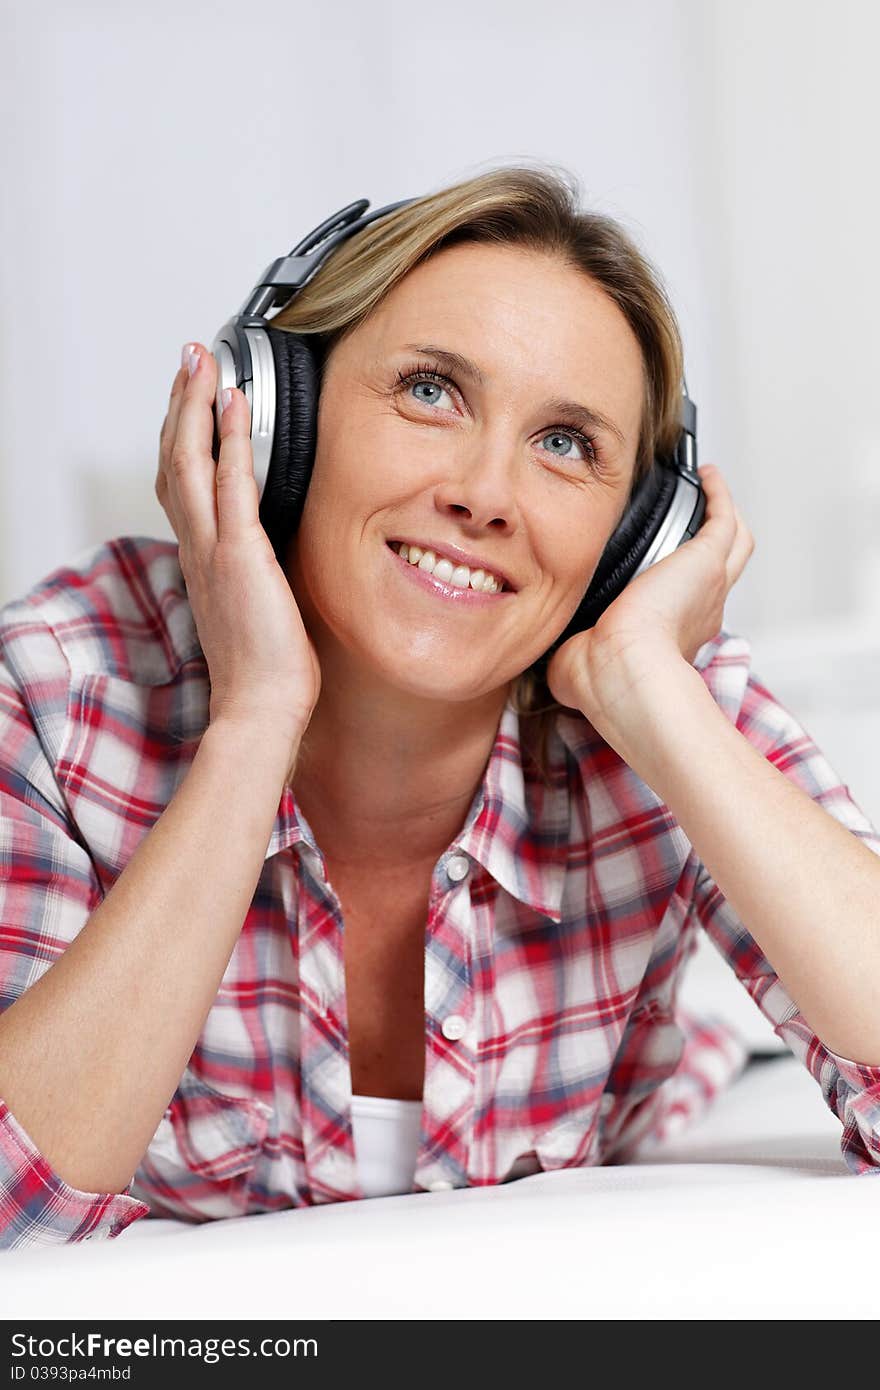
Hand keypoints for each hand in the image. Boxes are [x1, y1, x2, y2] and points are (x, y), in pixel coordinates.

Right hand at [156, 343, 320, 767]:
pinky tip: (235, 403)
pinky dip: (230, 438)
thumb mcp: (258, 610)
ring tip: (201, 362)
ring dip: (194, 405)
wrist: (263, 710)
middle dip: (179, 405)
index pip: (182, 487)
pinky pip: (231, 483)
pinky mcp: (240, 555)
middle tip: (189, 361)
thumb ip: (256, 576)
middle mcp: (198, 550)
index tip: (192, 403)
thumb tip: (275, 558)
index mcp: (203, 562)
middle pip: (173, 461)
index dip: (182, 440)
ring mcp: (214, 550)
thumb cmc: (267, 673)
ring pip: (188, 461)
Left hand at [546, 464, 754, 727]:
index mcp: (673, 637)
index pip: (686, 606)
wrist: (621, 669)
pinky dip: (718, 494)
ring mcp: (708, 585)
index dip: (680, 588)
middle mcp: (700, 611)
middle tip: (697, 522)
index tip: (663, 573)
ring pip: (734, 544)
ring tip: (711, 491)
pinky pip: (723, 517)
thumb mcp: (578, 660)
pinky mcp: (705, 559)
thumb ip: (567, 648)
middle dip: (710, 547)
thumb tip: (546, 653)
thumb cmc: (602, 676)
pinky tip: (705, 475)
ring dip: (724, 516)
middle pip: (722, 572)